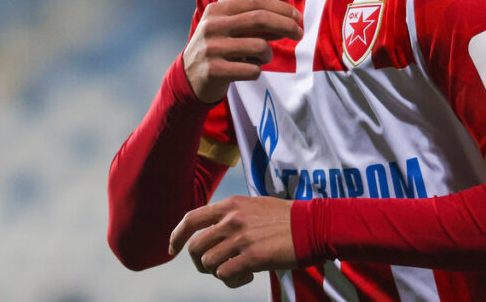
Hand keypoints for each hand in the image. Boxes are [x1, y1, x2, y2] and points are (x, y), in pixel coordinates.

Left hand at [169, 195, 295, 287]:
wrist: (312, 225)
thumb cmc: (287, 217)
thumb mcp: (255, 206)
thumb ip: (233, 215)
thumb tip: (214, 231)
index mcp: (231, 205)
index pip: (191, 219)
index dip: (177, 236)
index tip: (173, 249)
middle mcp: (231, 220)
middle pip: (195, 247)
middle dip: (200, 262)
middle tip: (215, 267)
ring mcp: (240, 239)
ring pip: (209, 263)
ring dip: (219, 272)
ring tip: (237, 270)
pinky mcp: (251, 258)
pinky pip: (225, 275)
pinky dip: (232, 280)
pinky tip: (248, 275)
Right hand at [183, 0, 302, 102]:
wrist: (188, 77)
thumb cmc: (219, 48)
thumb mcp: (232, 29)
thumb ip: (257, 23)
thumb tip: (292, 20)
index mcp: (217, 10)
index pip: (255, 1)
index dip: (281, 8)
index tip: (297, 17)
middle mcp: (212, 26)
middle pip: (259, 19)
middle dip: (286, 25)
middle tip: (299, 33)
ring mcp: (211, 48)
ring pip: (259, 47)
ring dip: (268, 54)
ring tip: (261, 58)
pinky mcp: (213, 71)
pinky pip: (252, 70)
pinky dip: (257, 71)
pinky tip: (248, 70)